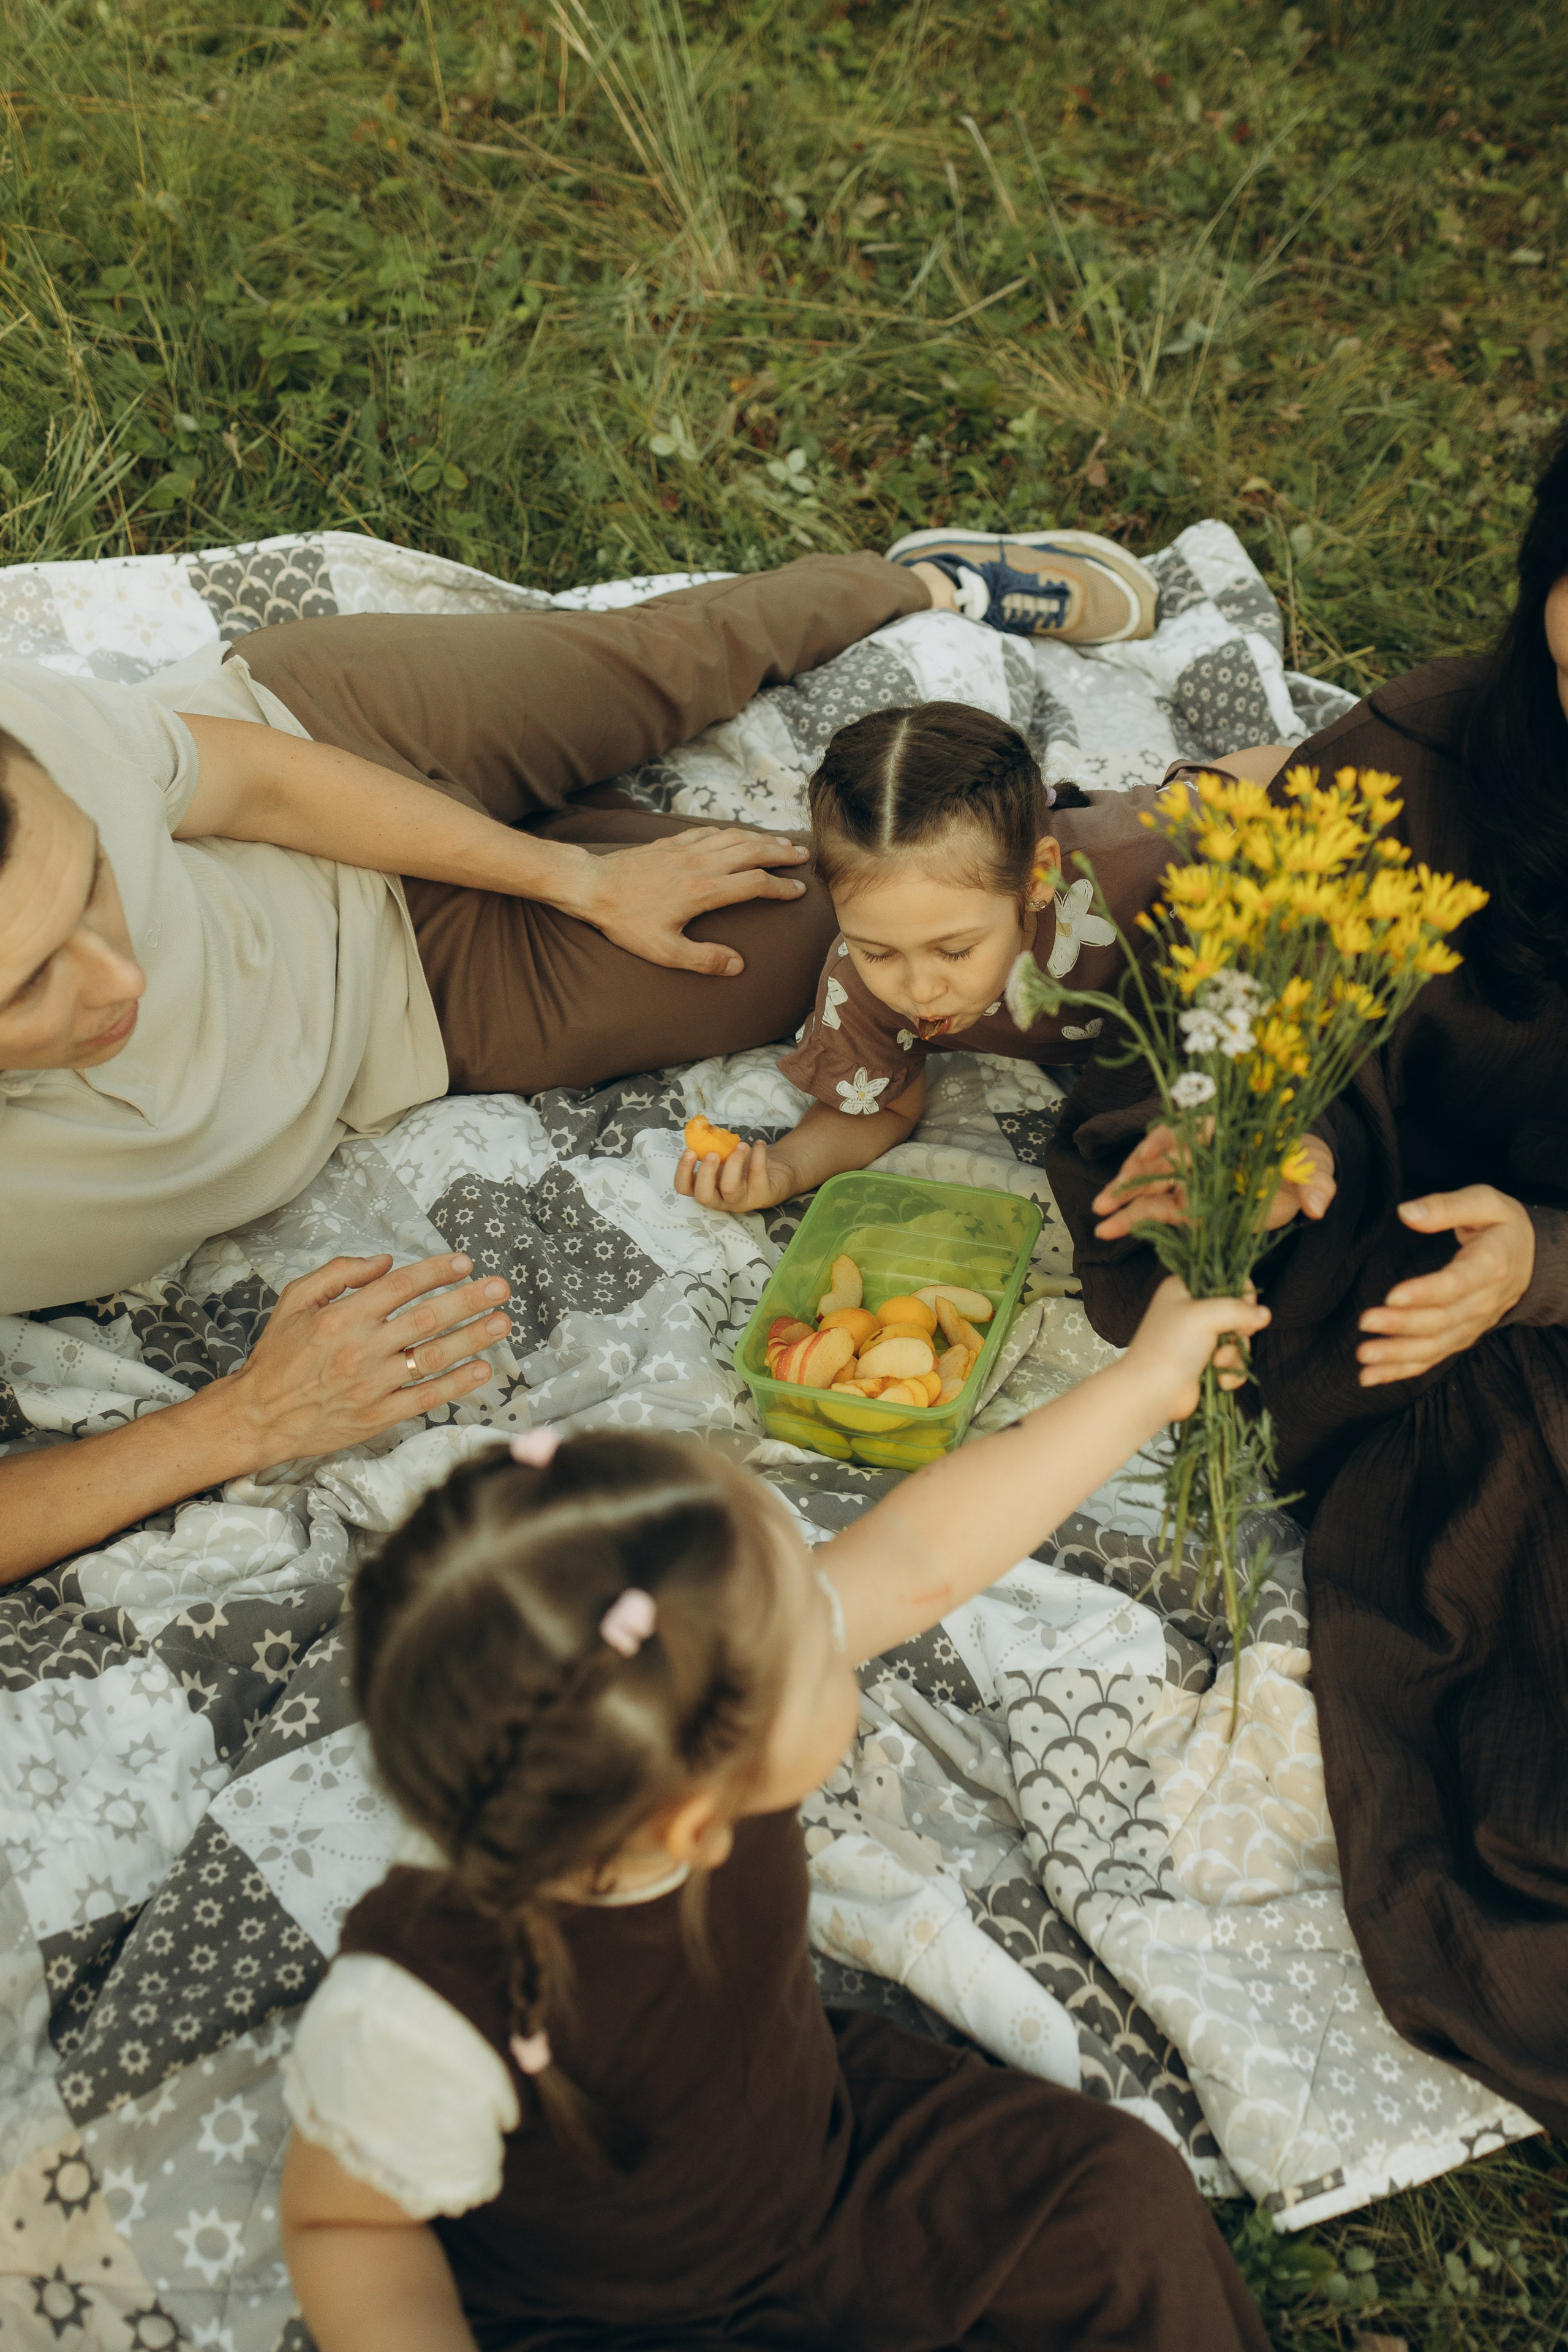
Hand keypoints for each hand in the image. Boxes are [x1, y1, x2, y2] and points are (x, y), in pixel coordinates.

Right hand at [226, 1253, 511, 1467]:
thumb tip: (385, 1261)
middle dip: (468, 1300)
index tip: (464, 1262)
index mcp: (342, 1317)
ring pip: (433, 1357)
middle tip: (500, 1288)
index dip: (436, 1272)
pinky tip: (482, 1370)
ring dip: (472, 1339)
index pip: (400, 1287)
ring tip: (502, 1323)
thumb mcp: (295, 1301)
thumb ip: (338, 1273)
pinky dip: (457, 1384)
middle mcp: (362, 1349)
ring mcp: (373, 1385)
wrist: (259, 1416)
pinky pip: (426, 1397)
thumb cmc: (278, 1356)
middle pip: (426, 1318)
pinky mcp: (379, 1415)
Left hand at [571, 828, 809, 976]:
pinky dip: (731, 831)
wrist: (593, 886)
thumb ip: (703, 959)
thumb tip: (737, 966)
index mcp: (703, 891)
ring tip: (782, 843)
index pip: (754, 883)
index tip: (799, 891)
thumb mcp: (664, 951)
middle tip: (804, 856)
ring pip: (734, 836)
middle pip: (752, 851)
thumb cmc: (626, 921)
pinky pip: (710, 831)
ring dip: (762, 838)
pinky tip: (738, 834)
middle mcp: (700, 864)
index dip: (780, 887)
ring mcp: (686, 849)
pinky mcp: (671, 842)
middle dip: (781, 853)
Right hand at [674, 1138, 795, 1213]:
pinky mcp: (762, 1196)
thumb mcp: (723, 1159)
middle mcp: (720, 1199)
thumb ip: (711, 1151)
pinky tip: (759, 1143)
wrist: (773, 1175)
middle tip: (712, 1153)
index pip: (684, 1188)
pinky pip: (757, 1175)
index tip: (690, 1151)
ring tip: (741, 1144)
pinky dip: (758, 1155)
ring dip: (733, 1163)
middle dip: (705, 1173)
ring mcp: (741, 1201)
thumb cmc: (741, 1166)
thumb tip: (701, 1132)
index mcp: (707, 1188)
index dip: (682, 1172)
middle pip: (704, 1196)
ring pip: (730, 1188)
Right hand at [1091, 1126, 1335, 1239]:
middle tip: (1112, 1193)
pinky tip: (1109, 1230)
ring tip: (1100, 1215)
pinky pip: (1156, 1213)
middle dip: (1133, 1175)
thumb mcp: (1313, 1168)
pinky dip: (1132, 1221)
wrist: (1299, 1179)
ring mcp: (1192, 1183)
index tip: (1149, 1153)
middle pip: (1160, 1159)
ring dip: (1123, 1200)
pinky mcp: (1189, 1209)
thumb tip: (1319, 1204)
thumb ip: (1316, 1183)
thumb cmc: (1302, 1161)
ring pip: (1151, 1188)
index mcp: (1226, 1134)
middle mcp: (1202, 1156)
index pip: (1190, 1131)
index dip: (1167, 1140)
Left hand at [1118, 1275, 1271, 1423]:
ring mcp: (1199, 1339)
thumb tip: (1264, 1314)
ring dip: (1234, 1354)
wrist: (1151, 1393)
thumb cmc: (1170, 1347)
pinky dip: (1231, 1372)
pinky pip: (1234, 1363)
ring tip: (1218, 1362)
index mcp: (1184, 1288)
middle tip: (1231, 1336)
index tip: (1245, 1305)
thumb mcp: (1204, 1315)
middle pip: (1237, 1311)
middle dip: (1239, 1329)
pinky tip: (1219, 1379)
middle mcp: (1192, 1311)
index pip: (1225, 1278)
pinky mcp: (1206, 1363)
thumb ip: (1238, 1309)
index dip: (1241, 1292)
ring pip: (1238, 1340)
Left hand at [1357, 1185, 1534, 1386]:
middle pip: (1442, 1320)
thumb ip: (1447, 1206)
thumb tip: (1406, 1212)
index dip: (1425, 1293)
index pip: (1457, 1284)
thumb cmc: (1502, 1227)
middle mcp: (1484, 1302)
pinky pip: (1432, 1358)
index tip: (1392, 1296)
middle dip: (1402, 1325)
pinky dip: (1401, 1370)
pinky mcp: (1461, 1337)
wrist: (1532, 1258)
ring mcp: (1473, 1324)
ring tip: (1364, 1355)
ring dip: (1397, 1354)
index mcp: (1491, 1265)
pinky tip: (1370, 1375)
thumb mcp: (1485, 1202)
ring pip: (1435, 1346)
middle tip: (1365, 1322)